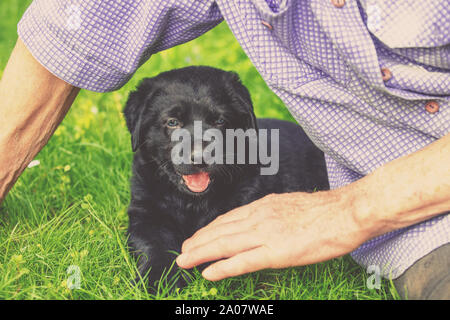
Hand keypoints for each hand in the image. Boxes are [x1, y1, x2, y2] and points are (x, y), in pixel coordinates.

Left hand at [176, 190, 369, 280]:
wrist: (345, 212)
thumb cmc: (324, 211)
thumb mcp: (290, 205)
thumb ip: (272, 214)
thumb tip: (262, 222)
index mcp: (263, 206)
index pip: (228, 218)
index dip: (209, 229)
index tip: (197, 236)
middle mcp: (259, 217)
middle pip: (220, 230)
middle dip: (198, 241)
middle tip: (183, 251)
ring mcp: (266, 234)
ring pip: (225, 244)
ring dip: (201, 252)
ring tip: (185, 260)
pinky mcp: (276, 251)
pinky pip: (243, 261)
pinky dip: (222, 267)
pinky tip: (208, 272)